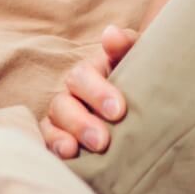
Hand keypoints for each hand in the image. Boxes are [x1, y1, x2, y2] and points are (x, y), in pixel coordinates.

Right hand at [39, 24, 136, 158]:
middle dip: (81, 122)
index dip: (97, 92)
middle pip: (63, 104)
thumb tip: (111, 34)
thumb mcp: (137, 59)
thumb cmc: (142, 79)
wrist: (147, 105)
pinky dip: (52, 151)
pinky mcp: (61, 141)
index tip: (119, 110)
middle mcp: (72, 95)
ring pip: (51, 125)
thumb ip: (126, 45)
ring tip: (73, 151)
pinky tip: (65, 159)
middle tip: (102, 141)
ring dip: (61, 138)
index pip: (82, 76)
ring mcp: (64, 120)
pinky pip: (47, 145)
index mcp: (90, 73)